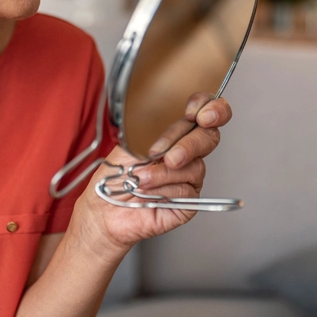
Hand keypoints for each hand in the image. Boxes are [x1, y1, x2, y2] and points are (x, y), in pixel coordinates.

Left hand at [71, 92, 232, 258]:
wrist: (106, 208)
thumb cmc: (115, 176)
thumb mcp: (131, 142)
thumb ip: (157, 129)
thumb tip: (176, 120)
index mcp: (175, 131)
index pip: (205, 110)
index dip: (209, 107)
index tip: (193, 113)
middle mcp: (187, 151)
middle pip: (210, 136)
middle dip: (189, 144)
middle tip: (168, 156)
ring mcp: (190, 176)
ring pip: (196, 166)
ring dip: (164, 172)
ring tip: (142, 178)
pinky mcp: (189, 200)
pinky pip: (187, 189)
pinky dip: (165, 189)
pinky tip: (149, 191)